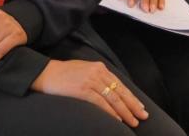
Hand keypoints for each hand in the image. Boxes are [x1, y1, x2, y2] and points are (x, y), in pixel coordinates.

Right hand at [32, 59, 148, 126]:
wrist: (45, 73)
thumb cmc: (63, 73)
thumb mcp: (84, 70)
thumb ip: (97, 78)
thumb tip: (111, 91)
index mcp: (99, 68)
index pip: (120, 85)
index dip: (131, 97)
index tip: (140, 107)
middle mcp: (98, 73)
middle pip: (120, 92)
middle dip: (133, 106)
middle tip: (143, 116)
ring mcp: (90, 81)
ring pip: (113, 99)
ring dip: (124, 112)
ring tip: (133, 121)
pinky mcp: (82, 90)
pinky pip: (100, 103)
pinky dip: (110, 112)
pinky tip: (117, 120)